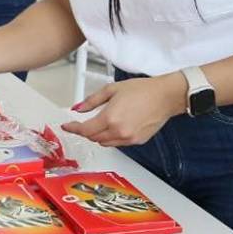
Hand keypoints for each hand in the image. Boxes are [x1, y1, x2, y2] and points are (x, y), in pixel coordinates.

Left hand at [61, 74, 185, 147]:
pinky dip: (112, 137)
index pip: (84, 129)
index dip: (73, 128)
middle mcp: (118, 131)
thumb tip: (78, 108)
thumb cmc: (143, 90)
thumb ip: (92, 101)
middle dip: (86, 130)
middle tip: (84, 121)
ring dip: (99, 135)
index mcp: (110, 118)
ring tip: (103, 122)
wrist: (165, 96)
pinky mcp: (137, 141)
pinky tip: (117, 125)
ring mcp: (128, 138)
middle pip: (93, 138)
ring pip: (104, 143)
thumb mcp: (112, 89)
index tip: (67, 126)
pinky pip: (117, 143)